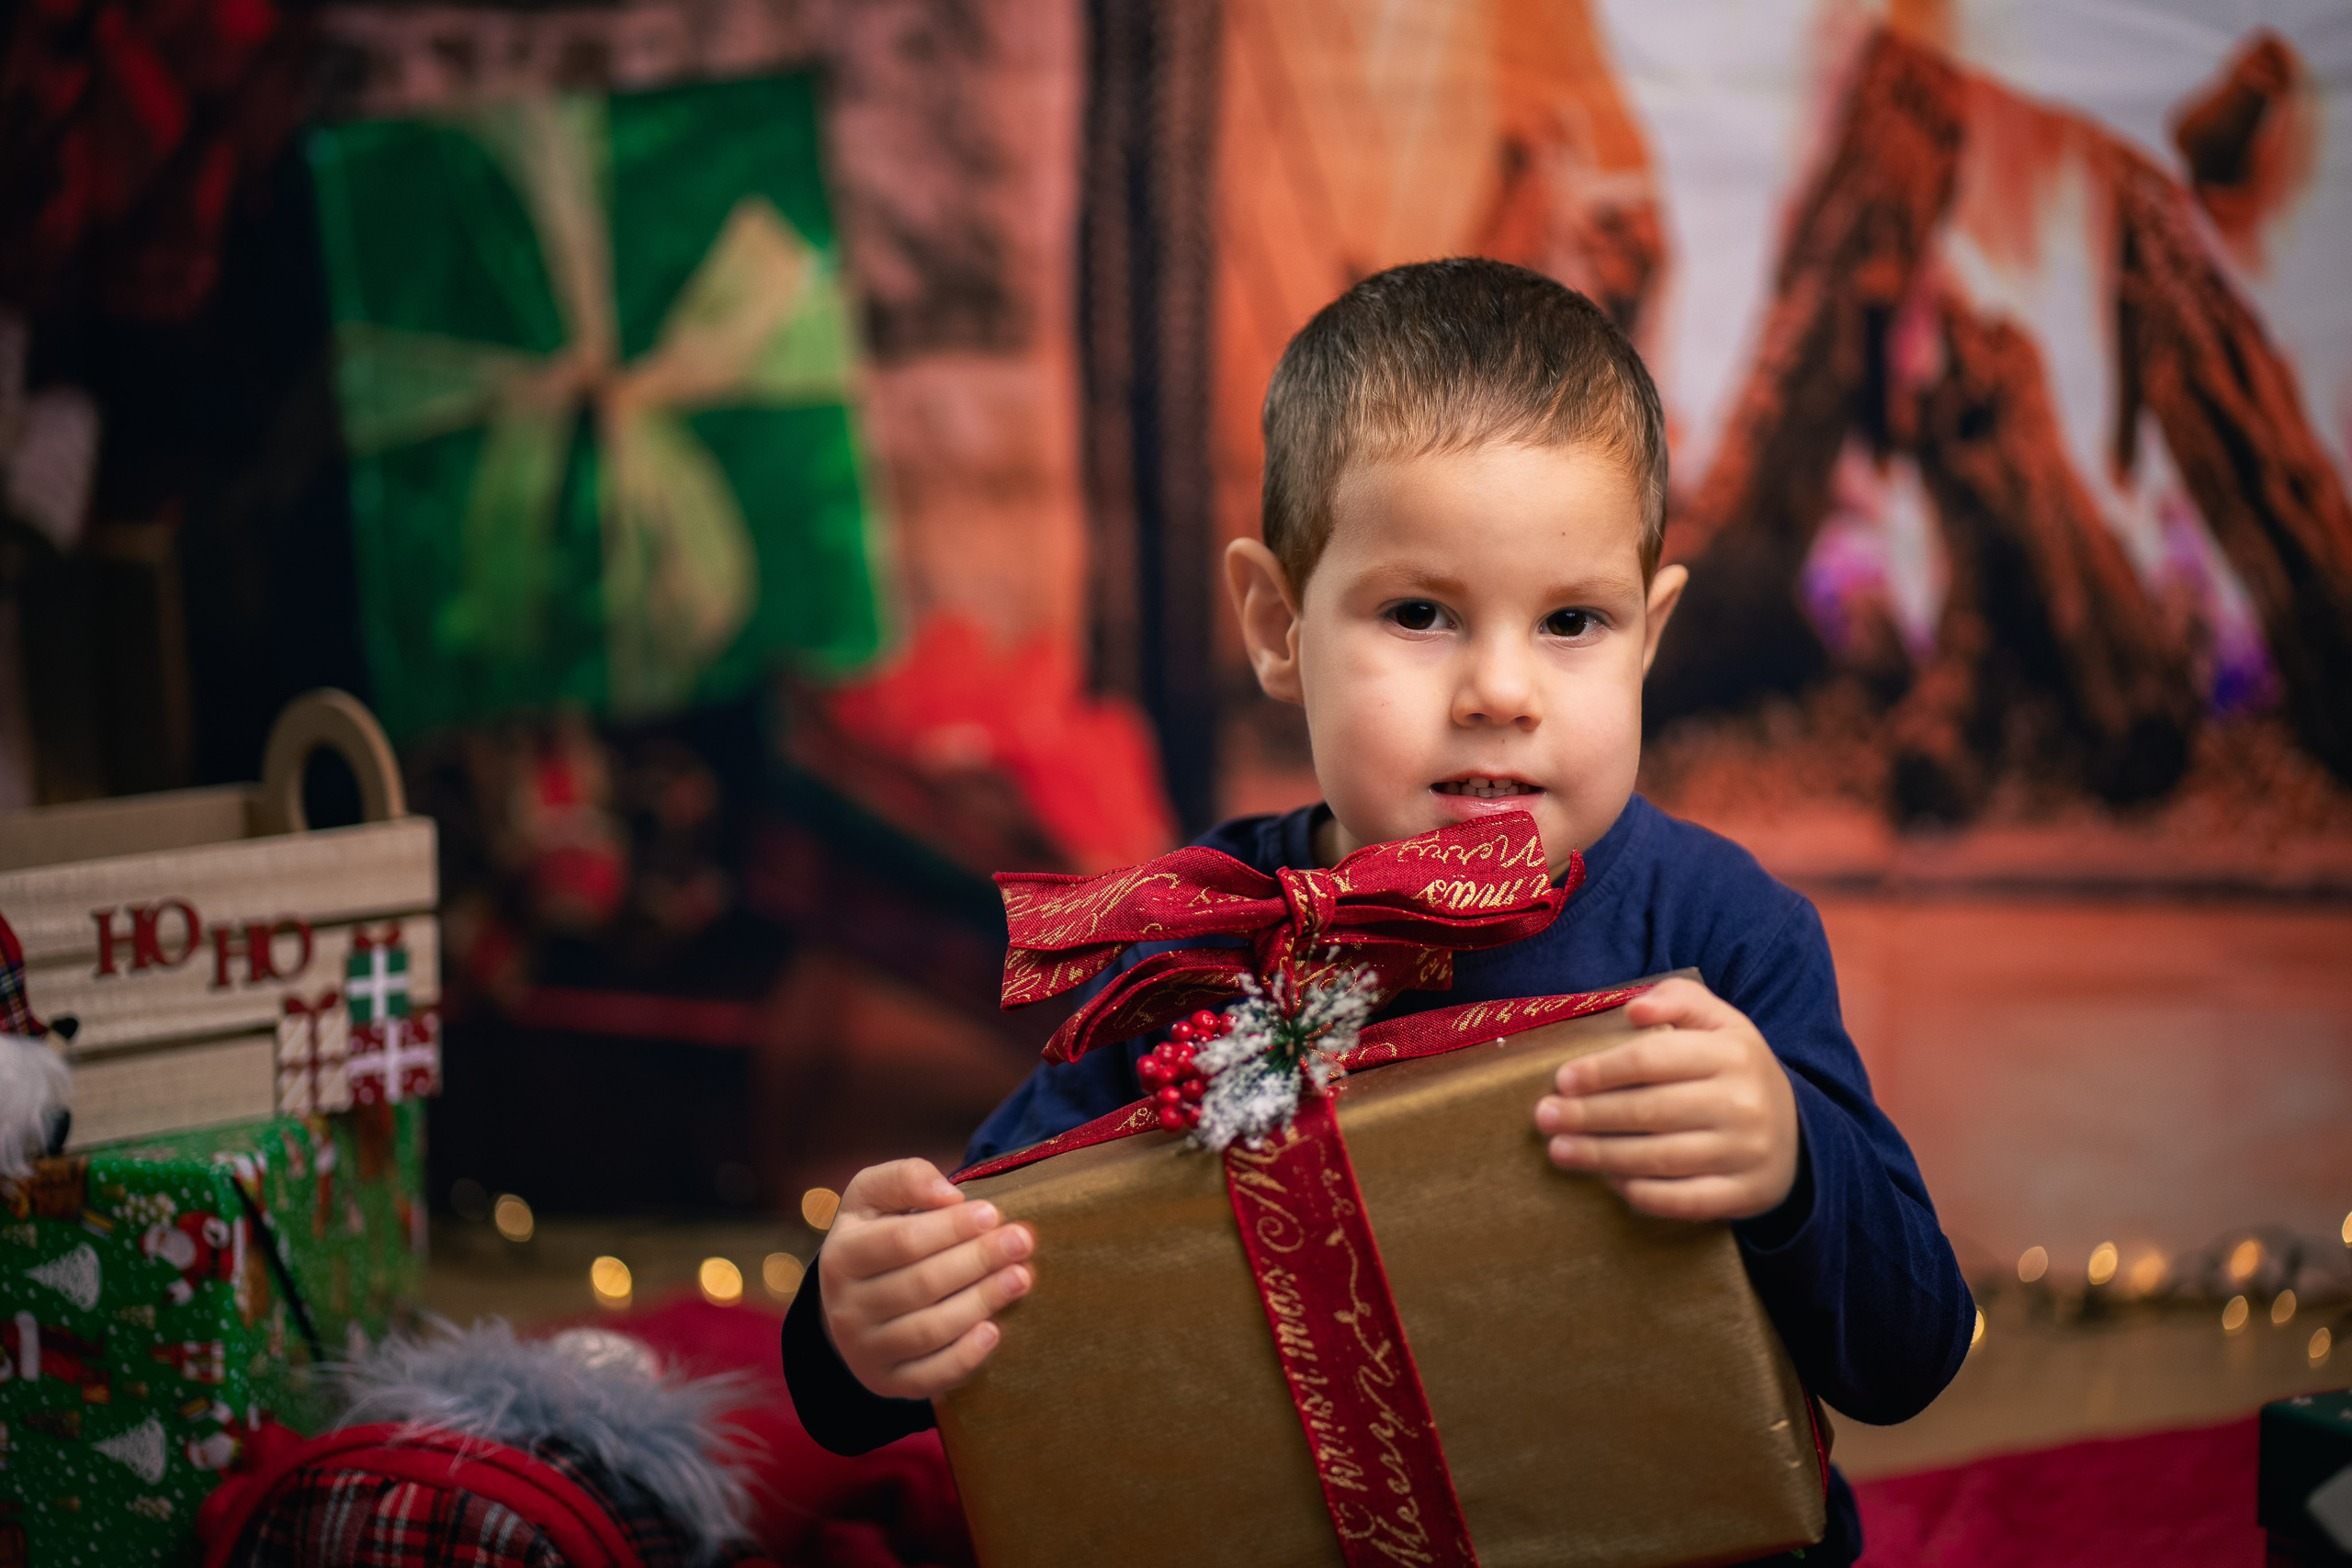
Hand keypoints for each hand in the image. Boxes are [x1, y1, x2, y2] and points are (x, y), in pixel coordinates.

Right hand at [819, 1158, 1034, 1399]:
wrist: (853, 1299)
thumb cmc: (878, 1235)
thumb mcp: (874, 1196)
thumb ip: (905, 1178)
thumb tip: (948, 1195)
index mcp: (841, 1255)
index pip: (901, 1242)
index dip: (951, 1228)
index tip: (992, 1214)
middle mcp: (845, 1308)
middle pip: (920, 1285)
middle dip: (977, 1260)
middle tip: (1021, 1242)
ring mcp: (864, 1350)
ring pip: (928, 1330)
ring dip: (981, 1302)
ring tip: (1021, 1277)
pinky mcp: (887, 1381)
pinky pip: (928, 1377)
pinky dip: (964, 1357)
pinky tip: (994, 1332)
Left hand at [1534, 978, 1799, 1221]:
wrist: (1796, 1133)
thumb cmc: (1734, 1070)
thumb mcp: (1718, 1022)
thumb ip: (1677, 999)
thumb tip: (1633, 1009)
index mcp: (1733, 1052)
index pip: (1654, 1059)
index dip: (1603, 1070)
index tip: (1562, 1079)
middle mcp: (1743, 1103)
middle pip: (1650, 1111)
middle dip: (1589, 1115)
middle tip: (1545, 1117)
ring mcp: (1747, 1153)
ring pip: (1661, 1158)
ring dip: (1602, 1156)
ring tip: (1560, 1151)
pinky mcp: (1745, 1194)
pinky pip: (1684, 1200)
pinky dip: (1642, 1194)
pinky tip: (1610, 1183)